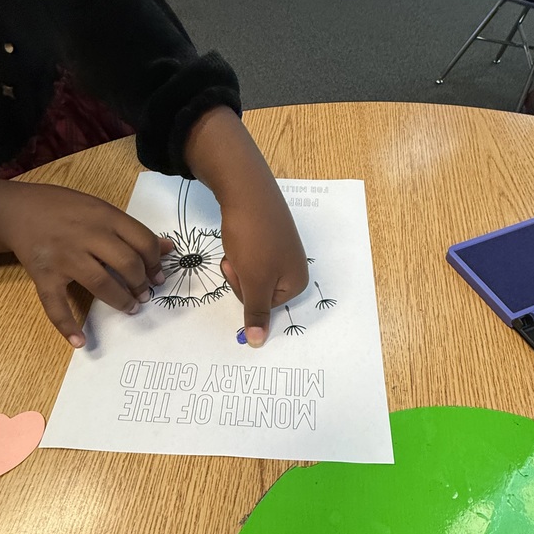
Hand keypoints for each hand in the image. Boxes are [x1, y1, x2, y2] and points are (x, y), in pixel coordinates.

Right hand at [0, 185, 172, 345]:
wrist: (17, 210)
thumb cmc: (63, 209)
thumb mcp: (100, 210)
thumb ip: (132, 230)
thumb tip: (169, 248)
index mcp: (104, 217)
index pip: (142, 241)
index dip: (156, 262)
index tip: (158, 276)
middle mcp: (86, 235)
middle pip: (127, 263)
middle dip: (141, 283)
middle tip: (144, 294)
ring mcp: (64, 256)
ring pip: (101, 283)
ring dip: (121, 300)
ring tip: (130, 307)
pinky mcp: (44, 275)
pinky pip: (56, 305)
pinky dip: (67, 325)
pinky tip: (79, 341)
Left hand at [220, 185, 306, 345]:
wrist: (246, 189)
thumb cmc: (253, 238)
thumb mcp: (254, 281)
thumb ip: (256, 313)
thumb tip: (257, 343)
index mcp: (296, 281)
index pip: (262, 305)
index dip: (245, 290)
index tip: (244, 270)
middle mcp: (294, 266)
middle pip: (257, 289)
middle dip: (241, 276)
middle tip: (239, 255)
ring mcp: (282, 248)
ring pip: (250, 271)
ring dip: (237, 262)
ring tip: (238, 244)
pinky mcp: (269, 233)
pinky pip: (249, 253)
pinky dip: (239, 248)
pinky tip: (240, 234)